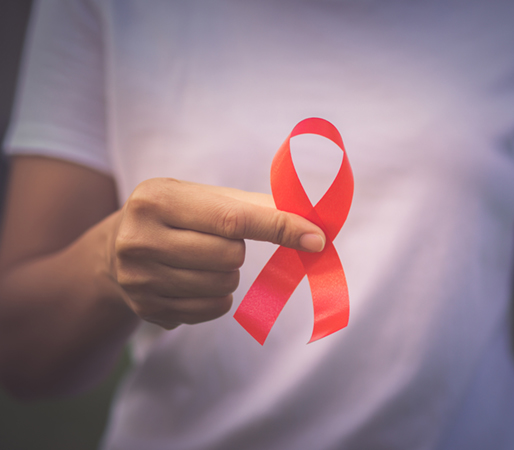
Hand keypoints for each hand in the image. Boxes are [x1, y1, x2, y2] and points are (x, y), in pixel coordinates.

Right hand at [111, 178, 324, 328]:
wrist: (118, 247)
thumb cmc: (176, 216)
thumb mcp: (204, 198)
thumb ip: (254, 207)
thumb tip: (310, 223)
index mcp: (157, 199)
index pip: (232, 218)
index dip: (279, 227)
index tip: (316, 238)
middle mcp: (139, 238)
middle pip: (229, 256)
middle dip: (237, 251)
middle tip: (218, 243)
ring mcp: (138, 277)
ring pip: (222, 286)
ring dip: (227, 275)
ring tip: (204, 261)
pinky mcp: (145, 307)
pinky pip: (211, 310)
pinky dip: (217, 298)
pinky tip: (196, 282)